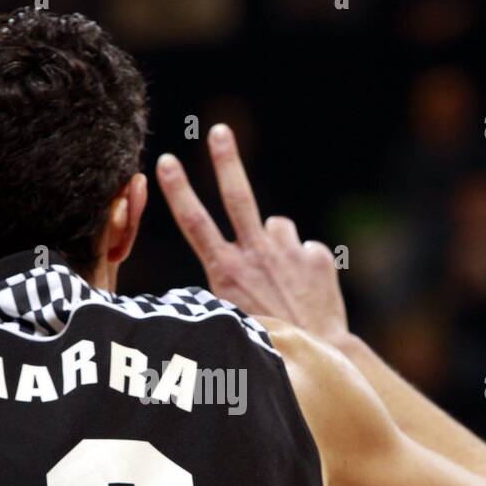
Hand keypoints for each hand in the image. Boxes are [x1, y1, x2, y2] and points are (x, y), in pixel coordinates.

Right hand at [156, 123, 349, 345]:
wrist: (319, 355)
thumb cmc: (265, 343)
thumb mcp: (229, 317)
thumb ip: (226, 280)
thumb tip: (226, 259)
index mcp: (227, 270)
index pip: (195, 223)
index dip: (178, 190)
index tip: (166, 160)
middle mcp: (257, 254)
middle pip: (237, 197)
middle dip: (225, 161)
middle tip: (219, 131)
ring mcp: (289, 253)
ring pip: (276, 227)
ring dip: (275, 244)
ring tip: (281, 280)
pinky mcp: (317, 256)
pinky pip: (304, 248)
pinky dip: (302, 264)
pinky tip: (305, 290)